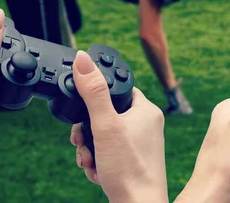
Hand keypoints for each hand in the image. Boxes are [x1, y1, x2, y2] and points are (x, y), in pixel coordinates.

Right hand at [69, 52, 167, 202]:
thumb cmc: (129, 169)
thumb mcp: (105, 125)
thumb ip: (92, 92)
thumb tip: (82, 58)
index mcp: (146, 110)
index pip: (118, 89)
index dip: (97, 97)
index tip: (85, 110)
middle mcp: (146, 126)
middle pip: (106, 114)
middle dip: (87, 131)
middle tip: (82, 141)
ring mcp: (140, 145)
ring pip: (103, 136)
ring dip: (89, 148)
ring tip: (90, 160)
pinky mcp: (132, 162)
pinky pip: (108, 154)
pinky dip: (98, 162)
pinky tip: (98, 172)